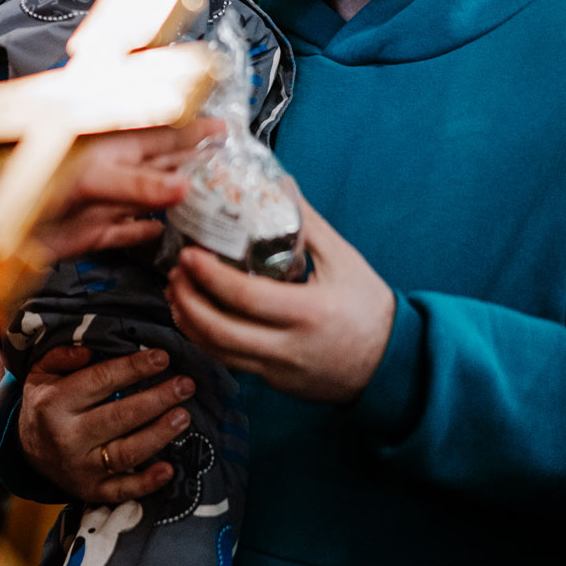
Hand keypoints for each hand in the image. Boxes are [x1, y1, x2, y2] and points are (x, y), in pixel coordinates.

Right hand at [17, 345, 194, 503]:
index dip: (134, 368)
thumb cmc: (45, 405)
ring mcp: (80, 467)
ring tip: (184, 416)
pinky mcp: (91, 491)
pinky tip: (169, 469)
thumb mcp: (41, 373)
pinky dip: (147, 483)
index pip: (100, 381)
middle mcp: (67, 437)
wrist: (26, 452)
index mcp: (55, 403)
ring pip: (126, 453)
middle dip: (157, 399)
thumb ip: (61, 356)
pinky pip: (122, 490)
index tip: (163, 357)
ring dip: (159, 434)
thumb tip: (90, 351)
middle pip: (119, 417)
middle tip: (186, 385)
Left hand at [35, 119, 219, 258]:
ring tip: (205, 199)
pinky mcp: (90, 232)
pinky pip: (123, 233)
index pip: (166, 137)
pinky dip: (141, 233)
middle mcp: (112, 171)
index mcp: (115, 147)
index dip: (194, 133)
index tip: (224, 131)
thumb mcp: (93, 175)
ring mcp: (102, 202)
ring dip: (174, 201)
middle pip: (161, 167)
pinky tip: (159, 232)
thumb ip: (138, 185)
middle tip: (227, 166)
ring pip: (147, 199)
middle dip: (192, 165)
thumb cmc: (34, 177)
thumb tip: (184, 187)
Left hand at [166, 182, 394, 401]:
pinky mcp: (273, 381)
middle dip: (186, 302)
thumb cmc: (369, 307)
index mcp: (308, 313)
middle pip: (219, 332)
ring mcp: (278, 370)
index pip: (245, 297)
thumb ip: (307, 224)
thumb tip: (279, 184)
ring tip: (176, 290)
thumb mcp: (343, 260)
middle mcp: (288, 347)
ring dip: (188, 321)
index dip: (209, 276)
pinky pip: (229, 362)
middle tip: (174, 272)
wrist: (392, 363)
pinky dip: (205, 339)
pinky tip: (194, 316)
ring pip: (217, 352)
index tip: (188, 254)